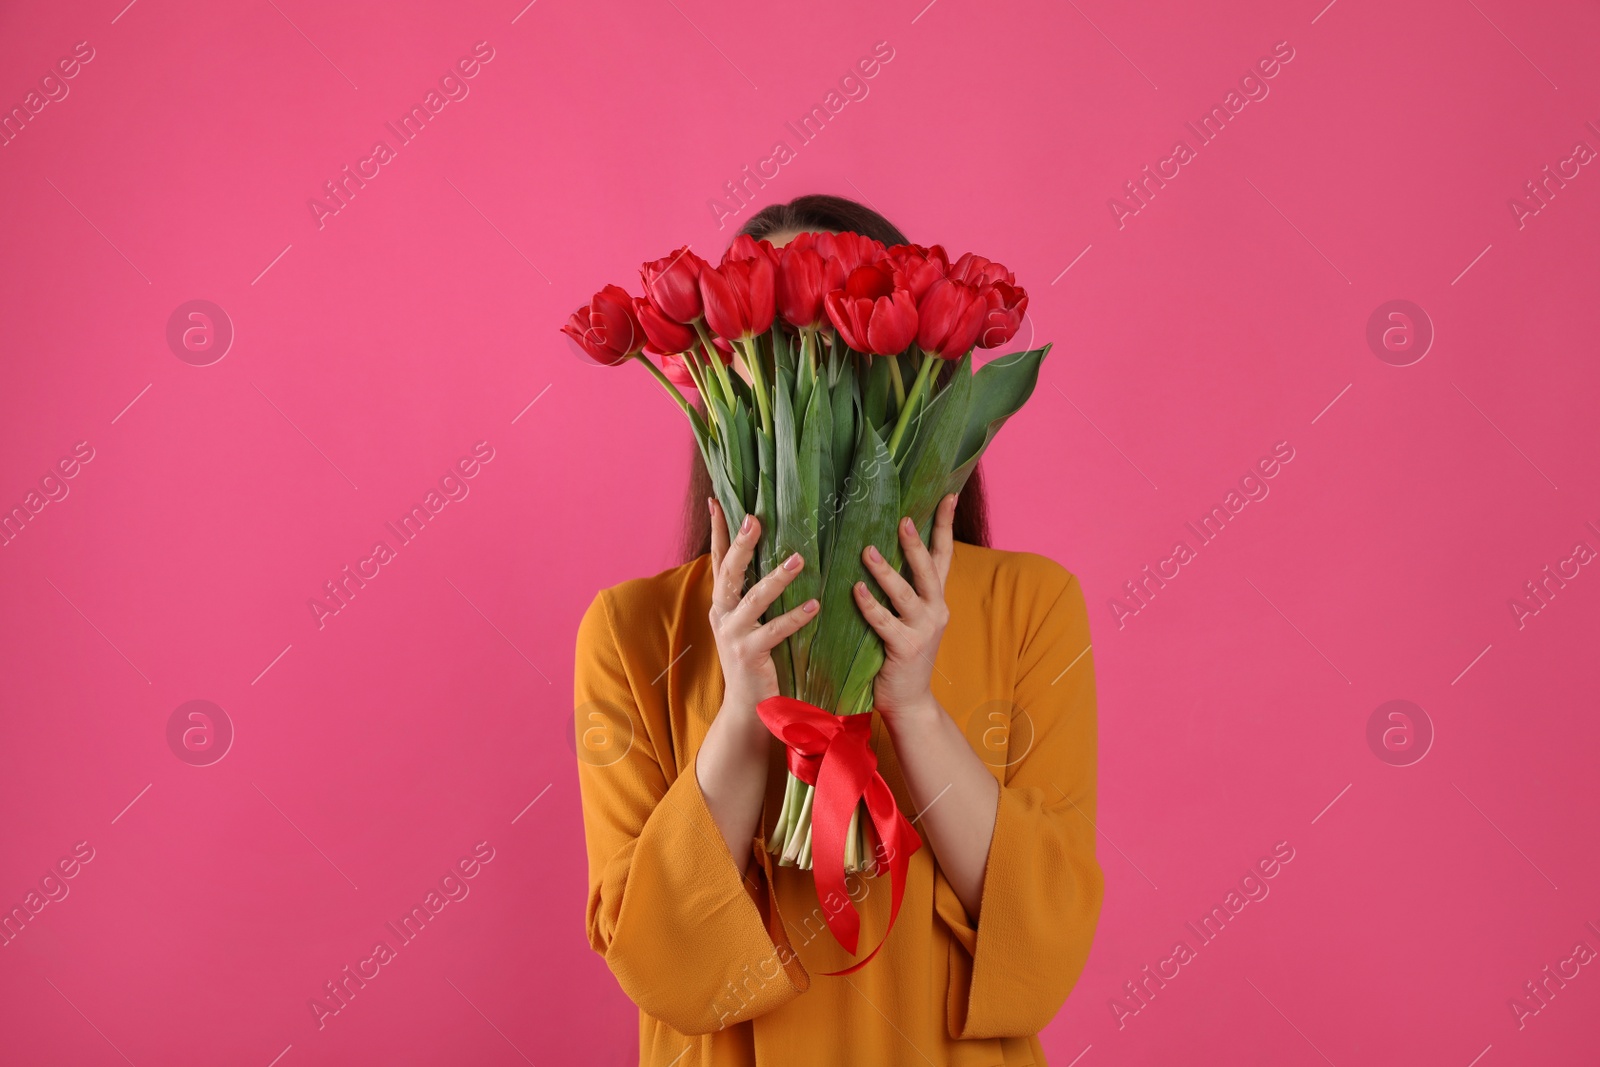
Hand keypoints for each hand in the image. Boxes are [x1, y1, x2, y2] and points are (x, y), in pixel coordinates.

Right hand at [707, 499, 818, 716]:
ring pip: (752, 600)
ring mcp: (733, 635)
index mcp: (722, 603)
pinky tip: (813, 607)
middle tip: (754, 520)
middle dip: (739, 545)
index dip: (717, 532)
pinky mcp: (748, 655)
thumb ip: (757, 593)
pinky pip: (773, 632)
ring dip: (775, 579)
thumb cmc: (757, 660)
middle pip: (728, 572)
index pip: (718, 560)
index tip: (717, 501)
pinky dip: (793, 618)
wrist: (748, 708)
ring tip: (799, 560)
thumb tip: (780, 555)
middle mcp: (722, 614)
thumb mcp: (751, 622)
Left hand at [856, 492, 957, 725]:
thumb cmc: (900, 655)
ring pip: (906, 593)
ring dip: (886, 571)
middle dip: (916, 543)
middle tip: (902, 518)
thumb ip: (901, 590)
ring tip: (867, 550)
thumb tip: (876, 548)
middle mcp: (935, 610)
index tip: (949, 495)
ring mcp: (923, 630)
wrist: (910, 701)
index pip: (944, 555)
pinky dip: (870, 605)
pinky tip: (856, 589)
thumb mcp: (908, 619)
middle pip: (929, 569)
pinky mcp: (905, 648)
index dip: (946, 525)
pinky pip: (884, 622)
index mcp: (936, 599)